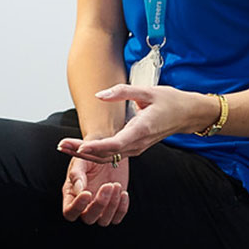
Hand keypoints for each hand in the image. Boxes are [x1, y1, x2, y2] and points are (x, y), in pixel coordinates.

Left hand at [56, 84, 217, 162]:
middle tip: (60, 145)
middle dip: (82, 152)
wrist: (188, 114)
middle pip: (107, 154)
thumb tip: (99, 95)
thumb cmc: (169, 100)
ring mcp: (137, 148)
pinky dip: (95, 154)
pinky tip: (80, 149)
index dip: (97, 146)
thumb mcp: (147, 90)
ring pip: (108, 158)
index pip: (116, 143)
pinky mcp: (135, 147)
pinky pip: (113, 155)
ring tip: (64, 148)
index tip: (80, 146)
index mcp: (141, 130)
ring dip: (86, 154)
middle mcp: (138, 143)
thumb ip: (122, 91)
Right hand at [61, 154, 129, 224]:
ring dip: (112, 205)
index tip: (87, 193)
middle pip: (88, 219)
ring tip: (116, 185)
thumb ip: (76, 175)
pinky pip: (117, 218)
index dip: (77, 207)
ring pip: (103, 221)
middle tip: (107, 185)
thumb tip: (78, 190)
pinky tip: (123, 192)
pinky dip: (122, 207)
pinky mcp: (113, 208)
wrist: (107, 153)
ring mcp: (100, 209)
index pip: (69, 212)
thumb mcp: (81, 162)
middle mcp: (84, 205)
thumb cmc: (89, 157)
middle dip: (99, 204)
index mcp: (71, 195)